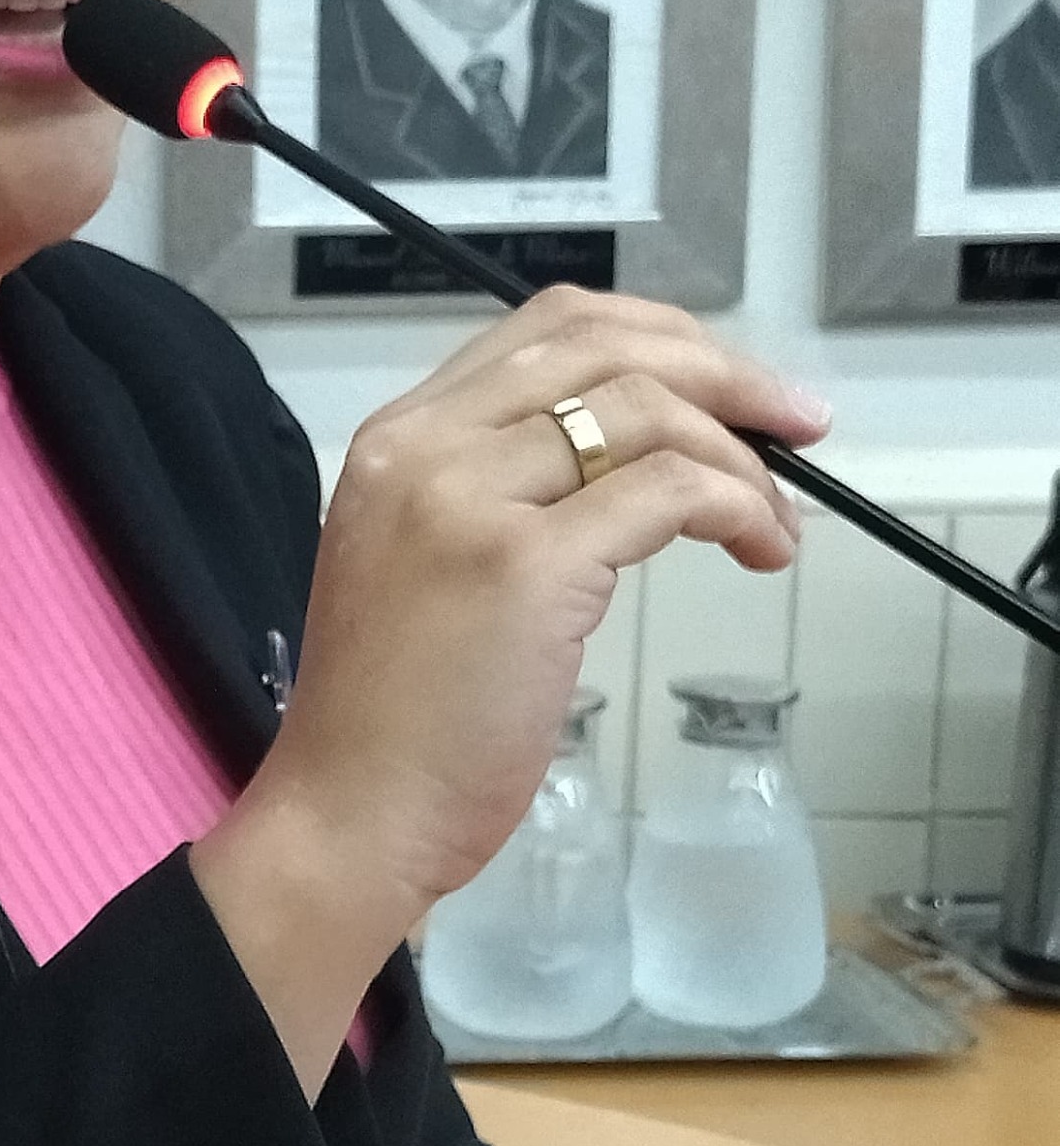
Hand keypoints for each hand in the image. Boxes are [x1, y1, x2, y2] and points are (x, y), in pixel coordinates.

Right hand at [275, 289, 827, 918]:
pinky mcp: (525, 566)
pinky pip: (669, 491)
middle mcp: (425, 447)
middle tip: (797, 423)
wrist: (349, 816)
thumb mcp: (429, 564)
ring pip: (647, 411)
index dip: (661, 341)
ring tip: (775, 522)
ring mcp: (469, 501)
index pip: (547, 329)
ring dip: (741, 457)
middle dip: (724, 372)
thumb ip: (501, 494)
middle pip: (605, 344)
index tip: (731, 389)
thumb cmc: (394, 720)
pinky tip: (757, 547)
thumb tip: (638, 459)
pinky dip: (737, 505)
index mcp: (397, 438)